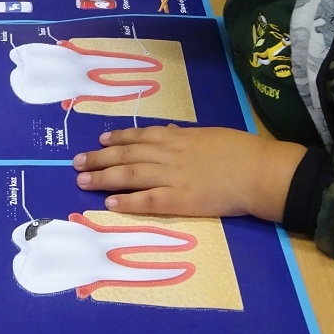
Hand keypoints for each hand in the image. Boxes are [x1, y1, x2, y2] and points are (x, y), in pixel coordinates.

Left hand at [73, 125, 307, 221]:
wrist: (256, 170)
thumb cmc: (239, 150)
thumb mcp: (208, 134)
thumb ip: (186, 135)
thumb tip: (172, 131)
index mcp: (176, 137)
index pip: (138, 137)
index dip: (116, 139)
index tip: (99, 140)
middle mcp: (167, 154)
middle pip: (125, 156)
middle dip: (98, 158)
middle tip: (76, 162)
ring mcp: (170, 177)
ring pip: (128, 176)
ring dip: (102, 178)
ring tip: (82, 181)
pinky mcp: (178, 200)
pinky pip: (146, 201)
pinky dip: (126, 202)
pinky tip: (109, 203)